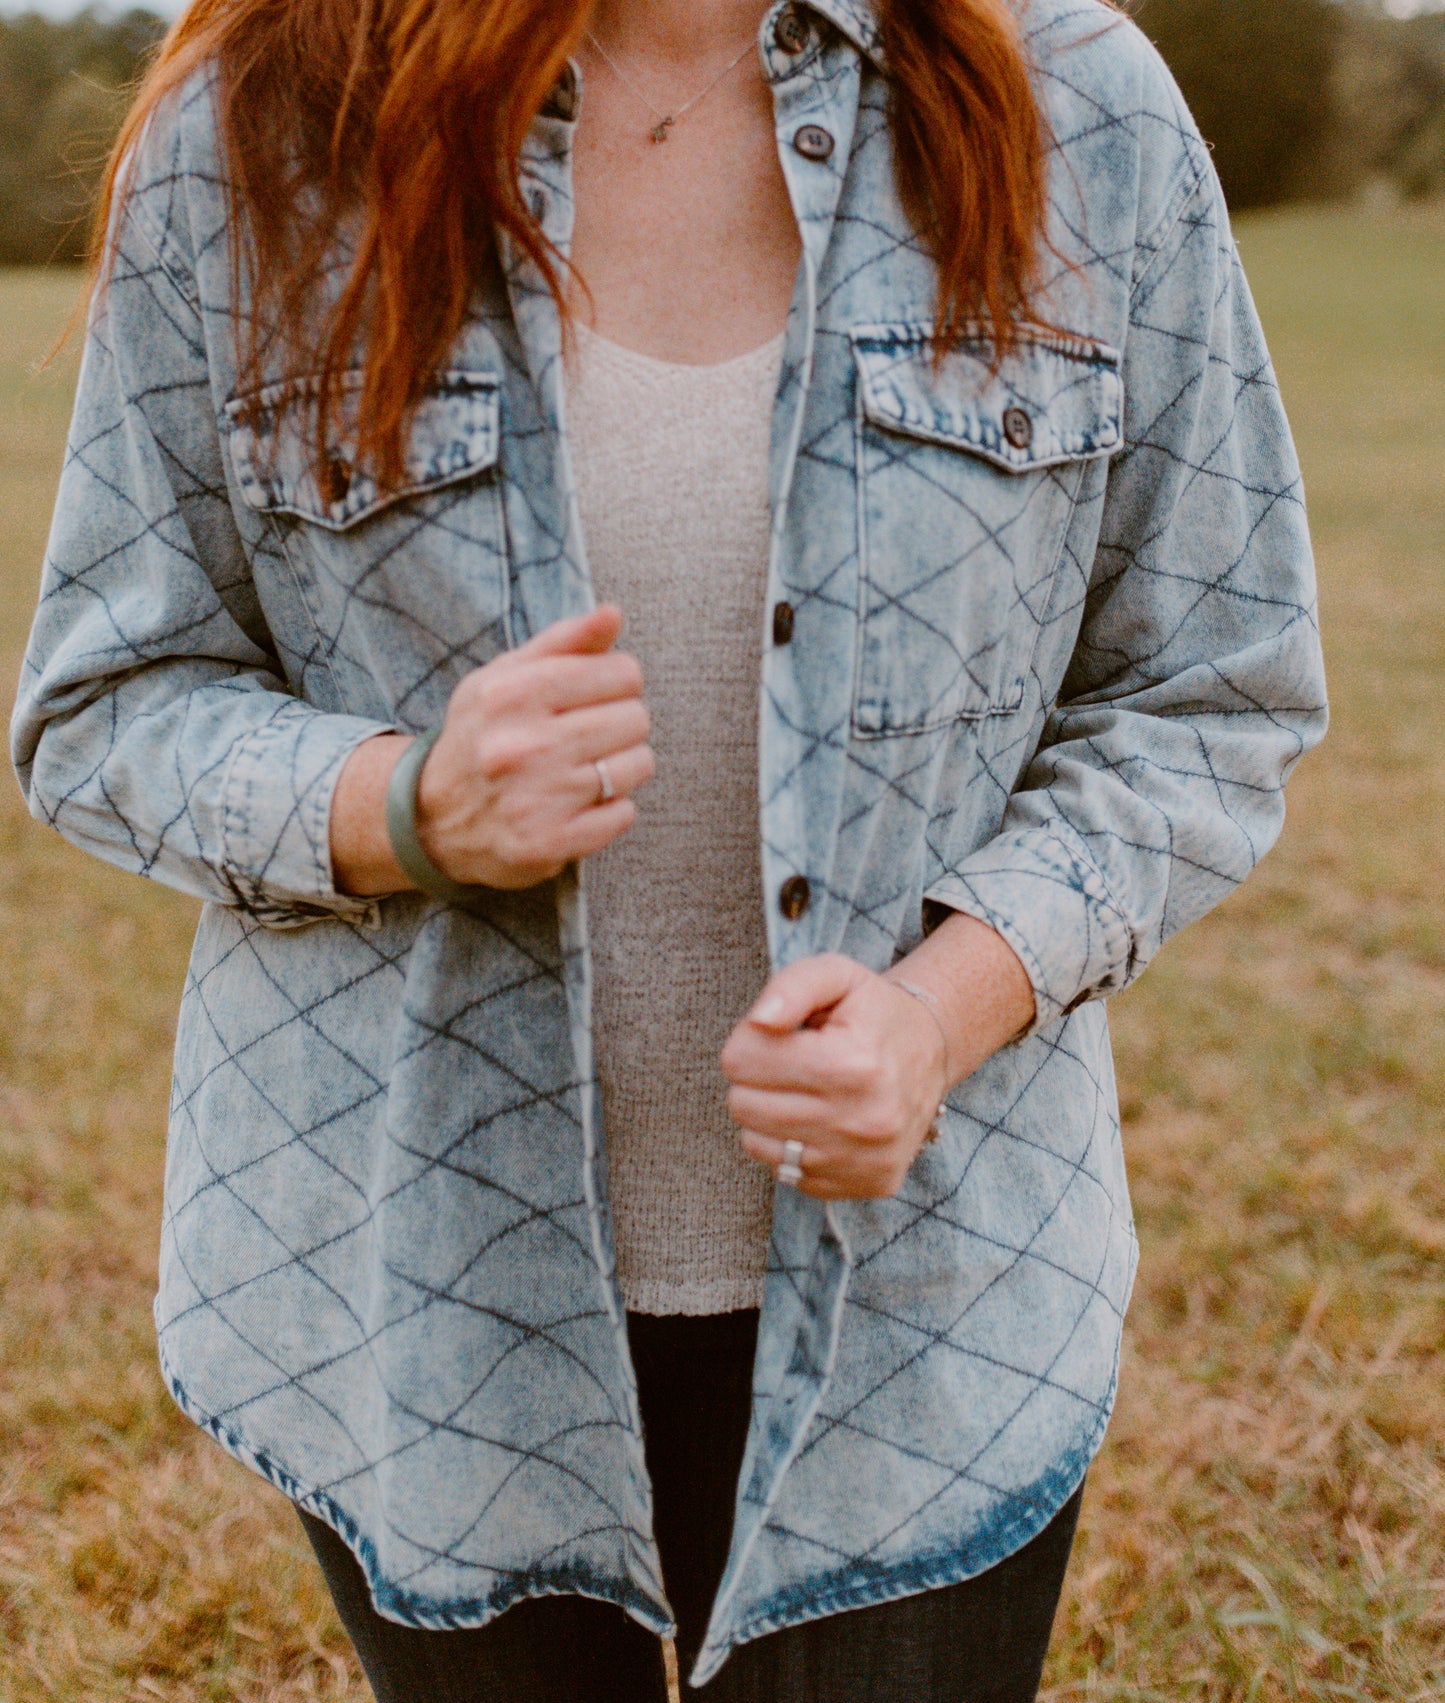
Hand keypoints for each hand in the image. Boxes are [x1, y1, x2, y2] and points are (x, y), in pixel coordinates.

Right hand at [329, 605, 652, 894]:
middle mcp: (524, 744)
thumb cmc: (483, 734)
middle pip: (635, 718)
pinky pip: (624, 814)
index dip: (617, 684)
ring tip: (582, 769)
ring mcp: (537, 799)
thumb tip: (613, 613)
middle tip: (585, 737)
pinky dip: (610, 810)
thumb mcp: (506, 676)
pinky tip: (578, 804)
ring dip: (620, 768)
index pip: (624, 673)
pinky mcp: (549, 844)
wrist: (431, 817)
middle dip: (620, 725)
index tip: (594, 697)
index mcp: (514, 692)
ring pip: (637, 765)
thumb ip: (564, 641)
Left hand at [720, 954, 947, 1199]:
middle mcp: (862, 1121)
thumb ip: (791, 987)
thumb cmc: (873, 1010)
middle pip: (742, 1104)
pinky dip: (791, 1144)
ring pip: (755, 1143)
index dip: (748, 1038)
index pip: (739, 1060)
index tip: (778, 1033)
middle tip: (788, 1062)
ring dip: (768, 1114)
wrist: (934, 1051)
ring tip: (803, 1090)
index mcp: (851, 1063)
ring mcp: (865, 1160)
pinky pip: (785, 1172)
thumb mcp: (837, 975)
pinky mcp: (865, 1184)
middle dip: (755, 1078)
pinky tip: (820, 1119)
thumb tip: (759, 1021)